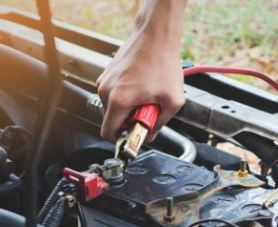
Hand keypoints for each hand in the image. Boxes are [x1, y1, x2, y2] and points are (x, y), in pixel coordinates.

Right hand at [97, 23, 183, 141]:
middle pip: (111, 120)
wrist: (156, 36)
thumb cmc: (163, 62)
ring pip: (113, 107)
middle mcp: (106, 90)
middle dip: (129, 121)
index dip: (123, 139)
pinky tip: (142, 87)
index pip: (108, 133)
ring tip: (146, 96)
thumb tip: (151, 133)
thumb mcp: (173, 101)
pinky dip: (126, 95)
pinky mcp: (107, 73)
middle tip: (147, 111)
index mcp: (119, 100)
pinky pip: (114, 93)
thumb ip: (161, 123)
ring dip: (129, 107)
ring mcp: (105, 80)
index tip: (135, 135)